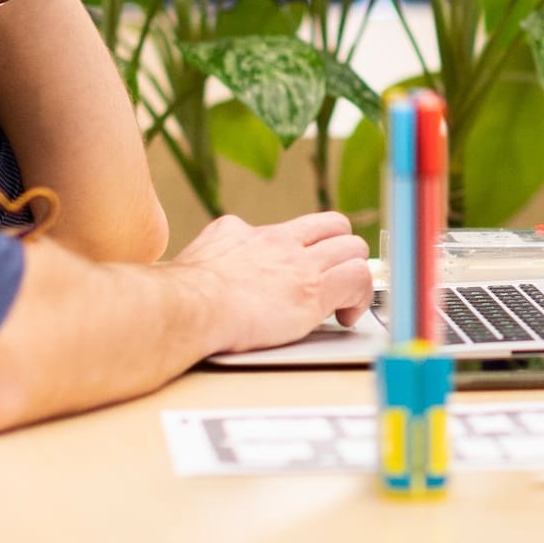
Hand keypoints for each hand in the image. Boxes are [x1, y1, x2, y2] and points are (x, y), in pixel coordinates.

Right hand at [175, 211, 374, 351]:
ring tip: (343, 302)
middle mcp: (279, 240)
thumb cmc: (184, 297)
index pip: (294, 227)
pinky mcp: (315, 289)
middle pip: (334, 226)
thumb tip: (213, 255)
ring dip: (356, 275)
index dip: (309, 247)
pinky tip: (345, 316)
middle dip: (342, 252)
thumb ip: (218, 249)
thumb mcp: (200, 255)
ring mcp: (301, 263)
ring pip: (354, 248)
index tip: (307, 268)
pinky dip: (360, 297)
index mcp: (247, 232)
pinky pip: (359, 279)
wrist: (189, 307)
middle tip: (335, 280)